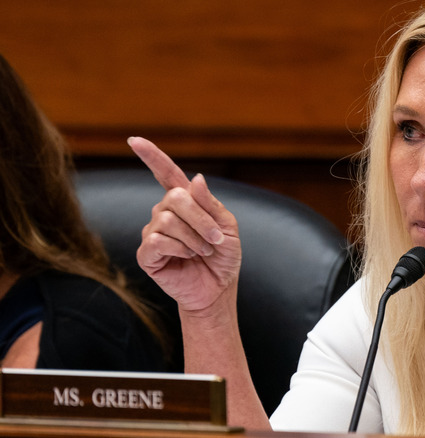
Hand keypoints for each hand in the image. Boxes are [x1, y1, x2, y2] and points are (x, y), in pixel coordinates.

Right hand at [128, 137, 241, 312]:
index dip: (152, 156)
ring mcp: (153, 232)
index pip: (166, 173)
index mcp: (186, 201)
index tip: (135, 140)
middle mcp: (164, 212)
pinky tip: (187, 257)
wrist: (218, 288)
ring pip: (168, 219)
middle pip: (175, 198)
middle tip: (215, 239)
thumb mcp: (227, 227)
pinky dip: (180, 248)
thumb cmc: (223, 257)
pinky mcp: (147, 254)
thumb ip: (210, 203)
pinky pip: (158, 240)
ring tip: (203, 251)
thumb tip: (195, 178)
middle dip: (201, 219)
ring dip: (194, 238)